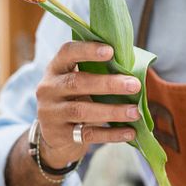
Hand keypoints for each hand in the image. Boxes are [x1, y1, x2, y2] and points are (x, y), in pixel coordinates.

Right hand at [35, 41, 141, 168]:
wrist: (53, 134)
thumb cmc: (75, 98)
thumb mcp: (78, 80)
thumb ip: (99, 71)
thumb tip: (136, 66)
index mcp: (56, 68)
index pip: (68, 52)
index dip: (88, 50)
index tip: (111, 51)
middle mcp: (49, 88)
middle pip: (77, 83)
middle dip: (108, 84)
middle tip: (135, 85)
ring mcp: (51, 113)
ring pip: (82, 110)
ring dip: (113, 111)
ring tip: (135, 112)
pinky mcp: (59, 135)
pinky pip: (88, 134)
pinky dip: (111, 134)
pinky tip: (130, 132)